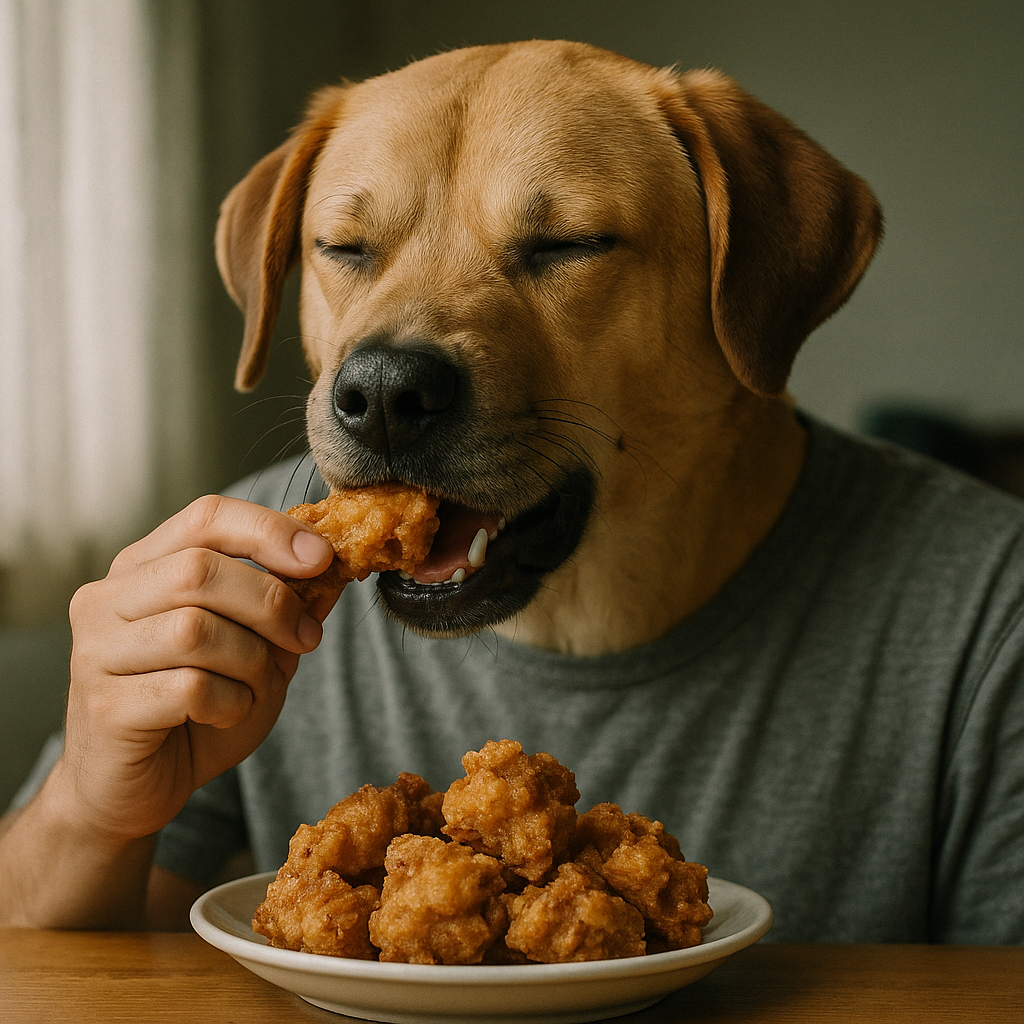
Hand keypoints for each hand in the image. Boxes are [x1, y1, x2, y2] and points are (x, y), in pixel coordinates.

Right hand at [58, 494, 336, 843]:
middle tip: (306, 637)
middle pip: (200, 570)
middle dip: (271, 603)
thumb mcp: (255, 649)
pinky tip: (227, 713)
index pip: (206, 517)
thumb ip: (286, 609)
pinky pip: (189, 687)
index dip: (269, 529)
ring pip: (195, 630)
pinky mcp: (105, 706)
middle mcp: (108, 599)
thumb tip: (332, 573)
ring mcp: (97, 652)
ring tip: (259, 686)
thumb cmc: (191, 711)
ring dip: (252, 661)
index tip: (321, 556)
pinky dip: (230, 702)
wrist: (129, 789)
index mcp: (143, 567)